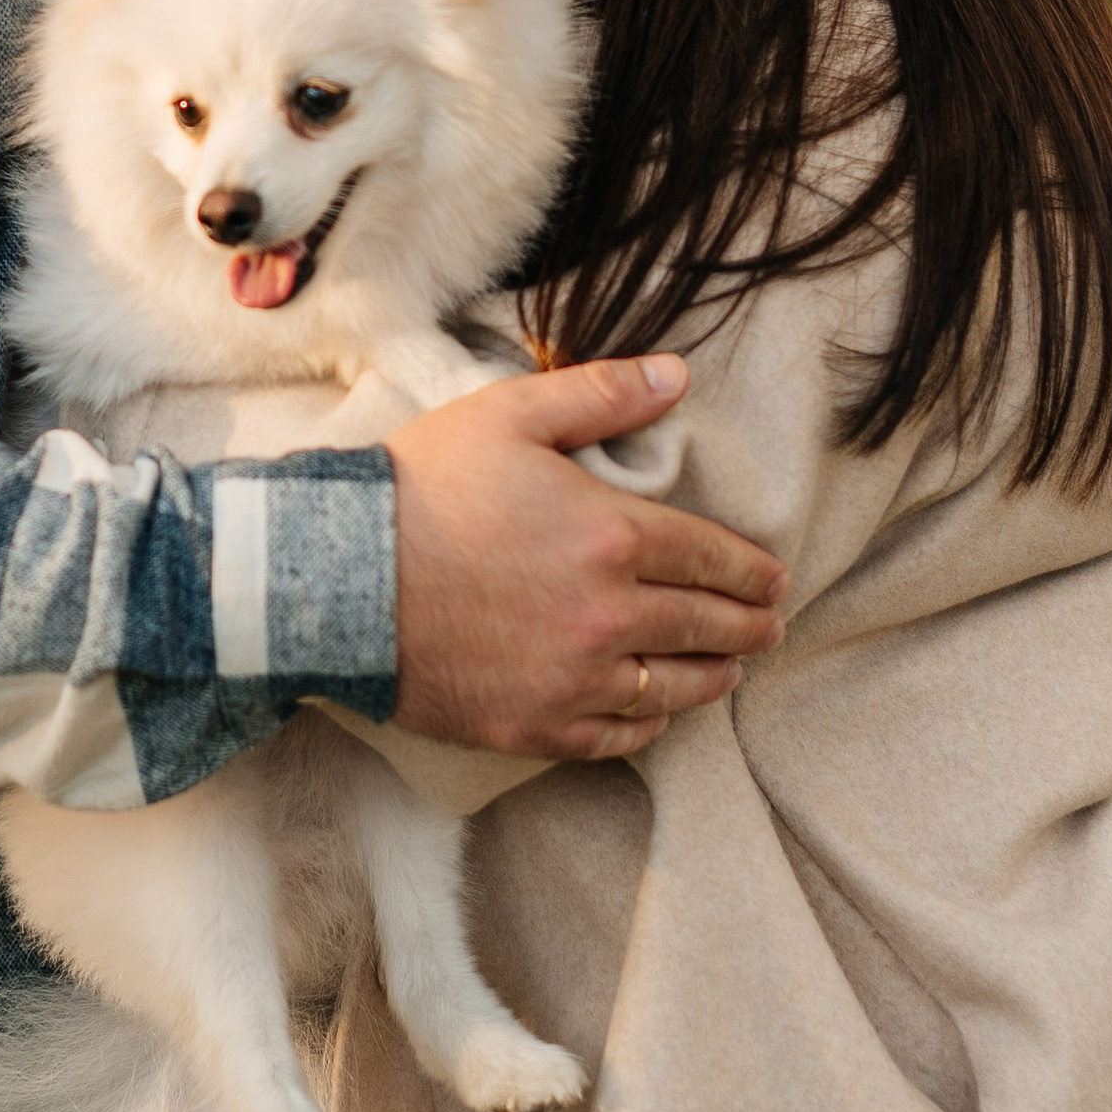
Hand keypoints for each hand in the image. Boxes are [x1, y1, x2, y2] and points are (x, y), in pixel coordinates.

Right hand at [388, 355, 788, 763]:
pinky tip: (657, 713)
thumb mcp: (510, 415)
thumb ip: (601, 394)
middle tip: (771, 626)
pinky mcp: (534, 726)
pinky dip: (649, 724)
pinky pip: (616, 736)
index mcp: (614, 536)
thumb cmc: (421, 486)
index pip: (713, 558)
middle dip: (750, 626)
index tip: (775, 578)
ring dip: (714, 678)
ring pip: (673, 689)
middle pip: (708, 627)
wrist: (336, 577)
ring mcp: (573, 680)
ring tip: (730, 672)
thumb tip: (676, 375)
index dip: (754, 570)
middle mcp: (609, 616)